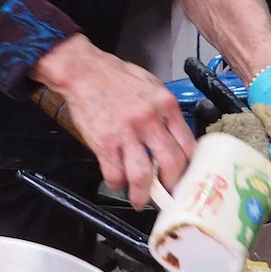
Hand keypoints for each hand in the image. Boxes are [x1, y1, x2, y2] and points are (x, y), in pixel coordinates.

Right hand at [32, 35, 194, 208]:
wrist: (83, 71)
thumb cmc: (116, 76)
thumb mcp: (151, 85)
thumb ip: (165, 110)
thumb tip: (175, 137)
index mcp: (165, 105)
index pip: (187, 144)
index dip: (187, 166)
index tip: (183, 175)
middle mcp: (149, 120)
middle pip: (171, 164)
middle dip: (170, 184)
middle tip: (166, 192)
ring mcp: (126, 133)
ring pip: (143, 176)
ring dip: (143, 194)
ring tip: (140, 200)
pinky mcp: (104, 142)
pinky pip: (115, 174)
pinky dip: (117, 184)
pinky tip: (117, 183)